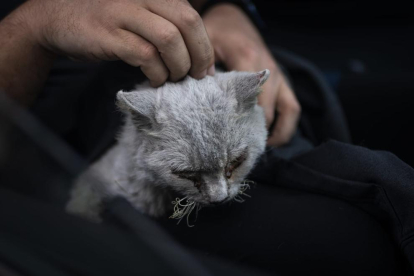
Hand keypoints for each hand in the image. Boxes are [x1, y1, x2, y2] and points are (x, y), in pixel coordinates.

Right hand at [22, 0, 213, 86]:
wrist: (58, 20)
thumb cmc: (108, 24)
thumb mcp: (142, 17)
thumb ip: (168, 29)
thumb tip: (201, 63)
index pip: (192, 17)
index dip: (204, 46)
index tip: (205, 69)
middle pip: (187, 23)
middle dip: (198, 55)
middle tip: (195, 76)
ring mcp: (124, 13)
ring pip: (169, 39)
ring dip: (178, 66)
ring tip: (173, 78)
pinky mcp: (109, 34)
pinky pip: (145, 55)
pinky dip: (157, 73)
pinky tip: (155, 80)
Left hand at [202, 4, 300, 145]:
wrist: (234, 18)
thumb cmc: (218, 32)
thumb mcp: (206, 44)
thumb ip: (205, 68)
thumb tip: (200, 99)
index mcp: (249, 59)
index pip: (249, 99)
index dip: (239, 123)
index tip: (226, 140)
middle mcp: (269, 70)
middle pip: (267, 111)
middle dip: (253, 132)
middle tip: (235, 150)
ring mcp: (279, 76)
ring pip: (287, 112)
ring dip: (274, 132)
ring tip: (256, 147)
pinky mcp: (282, 81)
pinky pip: (291, 108)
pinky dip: (284, 125)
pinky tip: (269, 138)